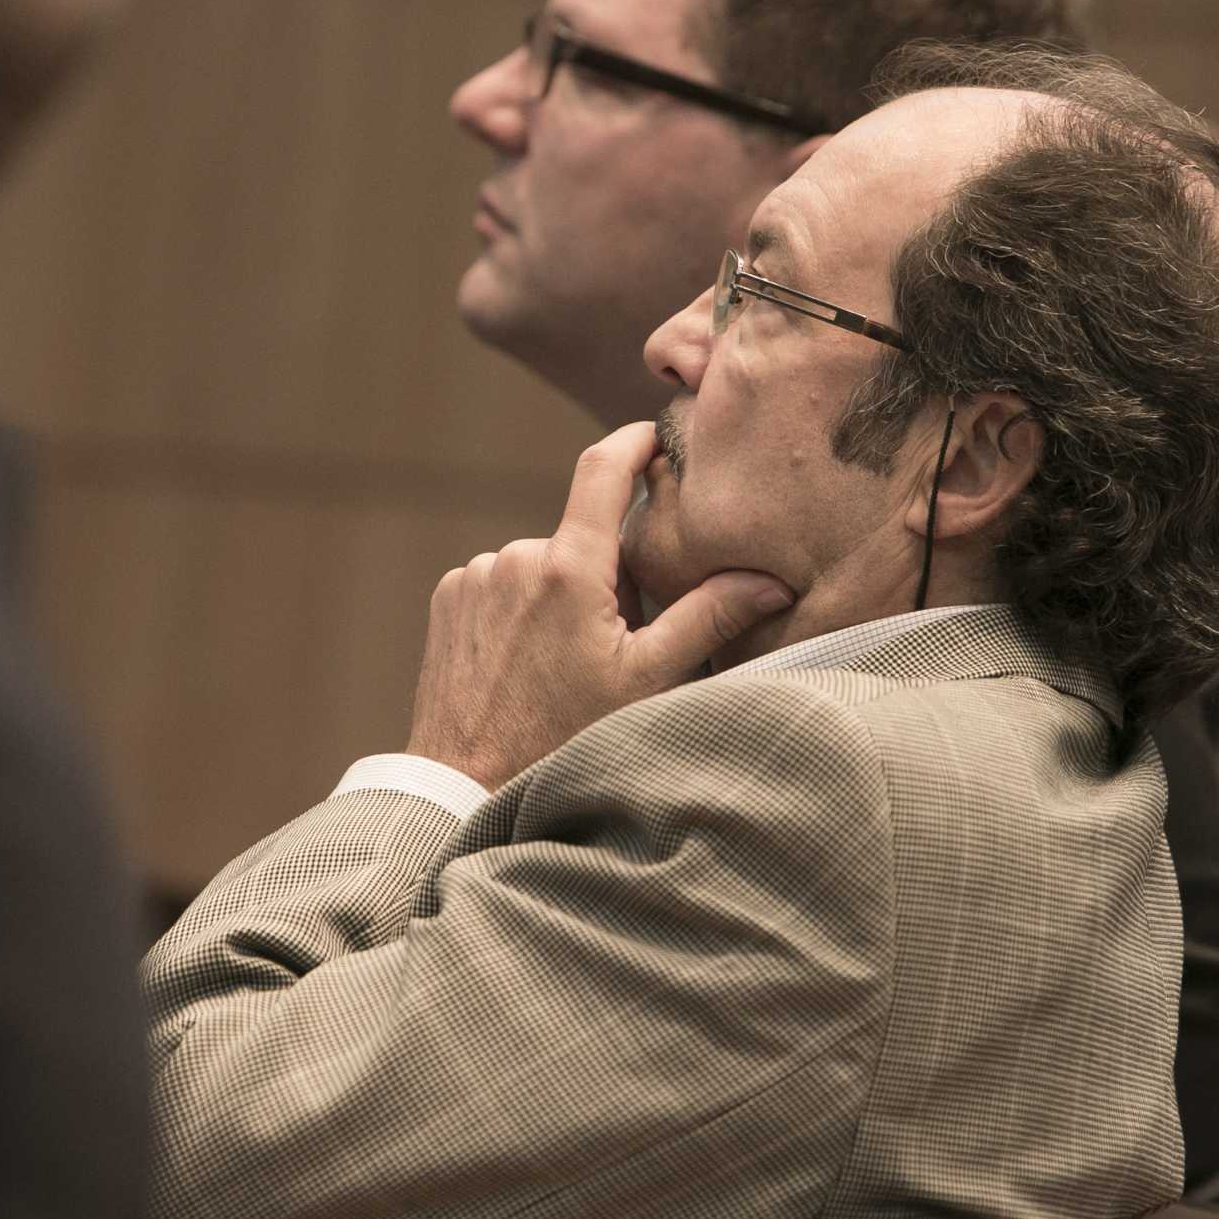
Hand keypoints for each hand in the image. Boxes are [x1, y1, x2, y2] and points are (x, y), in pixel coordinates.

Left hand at [404, 422, 795, 788]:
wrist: (465, 784)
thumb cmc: (562, 738)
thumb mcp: (649, 681)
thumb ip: (709, 619)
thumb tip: (769, 581)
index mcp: (569, 568)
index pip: (604, 468)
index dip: (636, 440)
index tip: (658, 434)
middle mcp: (516, 557)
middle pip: (581, 539)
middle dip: (606, 576)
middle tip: (616, 641)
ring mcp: (476, 576)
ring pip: (541, 566)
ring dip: (561, 597)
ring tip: (562, 665)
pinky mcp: (448, 598)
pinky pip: (502, 584)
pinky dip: (521, 610)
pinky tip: (524, 664)